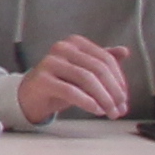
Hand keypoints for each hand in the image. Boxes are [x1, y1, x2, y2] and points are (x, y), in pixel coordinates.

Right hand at [17, 35, 135, 126]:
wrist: (31, 96)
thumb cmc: (60, 83)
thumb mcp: (84, 71)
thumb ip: (102, 62)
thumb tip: (124, 51)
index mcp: (75, 43)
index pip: (105, 59)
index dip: (119, 80)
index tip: (124, 97)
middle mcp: (62, 48)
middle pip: (98, 69)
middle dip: (114, 91)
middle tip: (120, 108)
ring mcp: (50, 62)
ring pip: (86, 79)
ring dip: (103, 99)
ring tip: (110, 112)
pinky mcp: (42, 79)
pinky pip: (70, 91)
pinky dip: (87, 102)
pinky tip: (96, 110)